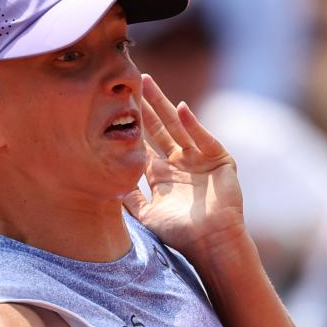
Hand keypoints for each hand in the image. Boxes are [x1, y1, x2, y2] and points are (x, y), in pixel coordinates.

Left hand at [123, 75, 245, 265]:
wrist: (210, 242)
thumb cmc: (180, 233)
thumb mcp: (147, 215)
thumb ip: (130, 200)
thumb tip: (107, 187)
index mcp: (163, 175)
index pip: (144, 145)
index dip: (131, 127)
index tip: (114, 109)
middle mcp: (180, 163)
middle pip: (159, 129)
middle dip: (145, 107)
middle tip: (131, 84)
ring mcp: (199, 158)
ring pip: (178, 126)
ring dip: (164, 105)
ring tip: (148, 84)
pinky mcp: (219, 158)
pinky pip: (203, 138)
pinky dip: (193, 125)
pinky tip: (181, 109)